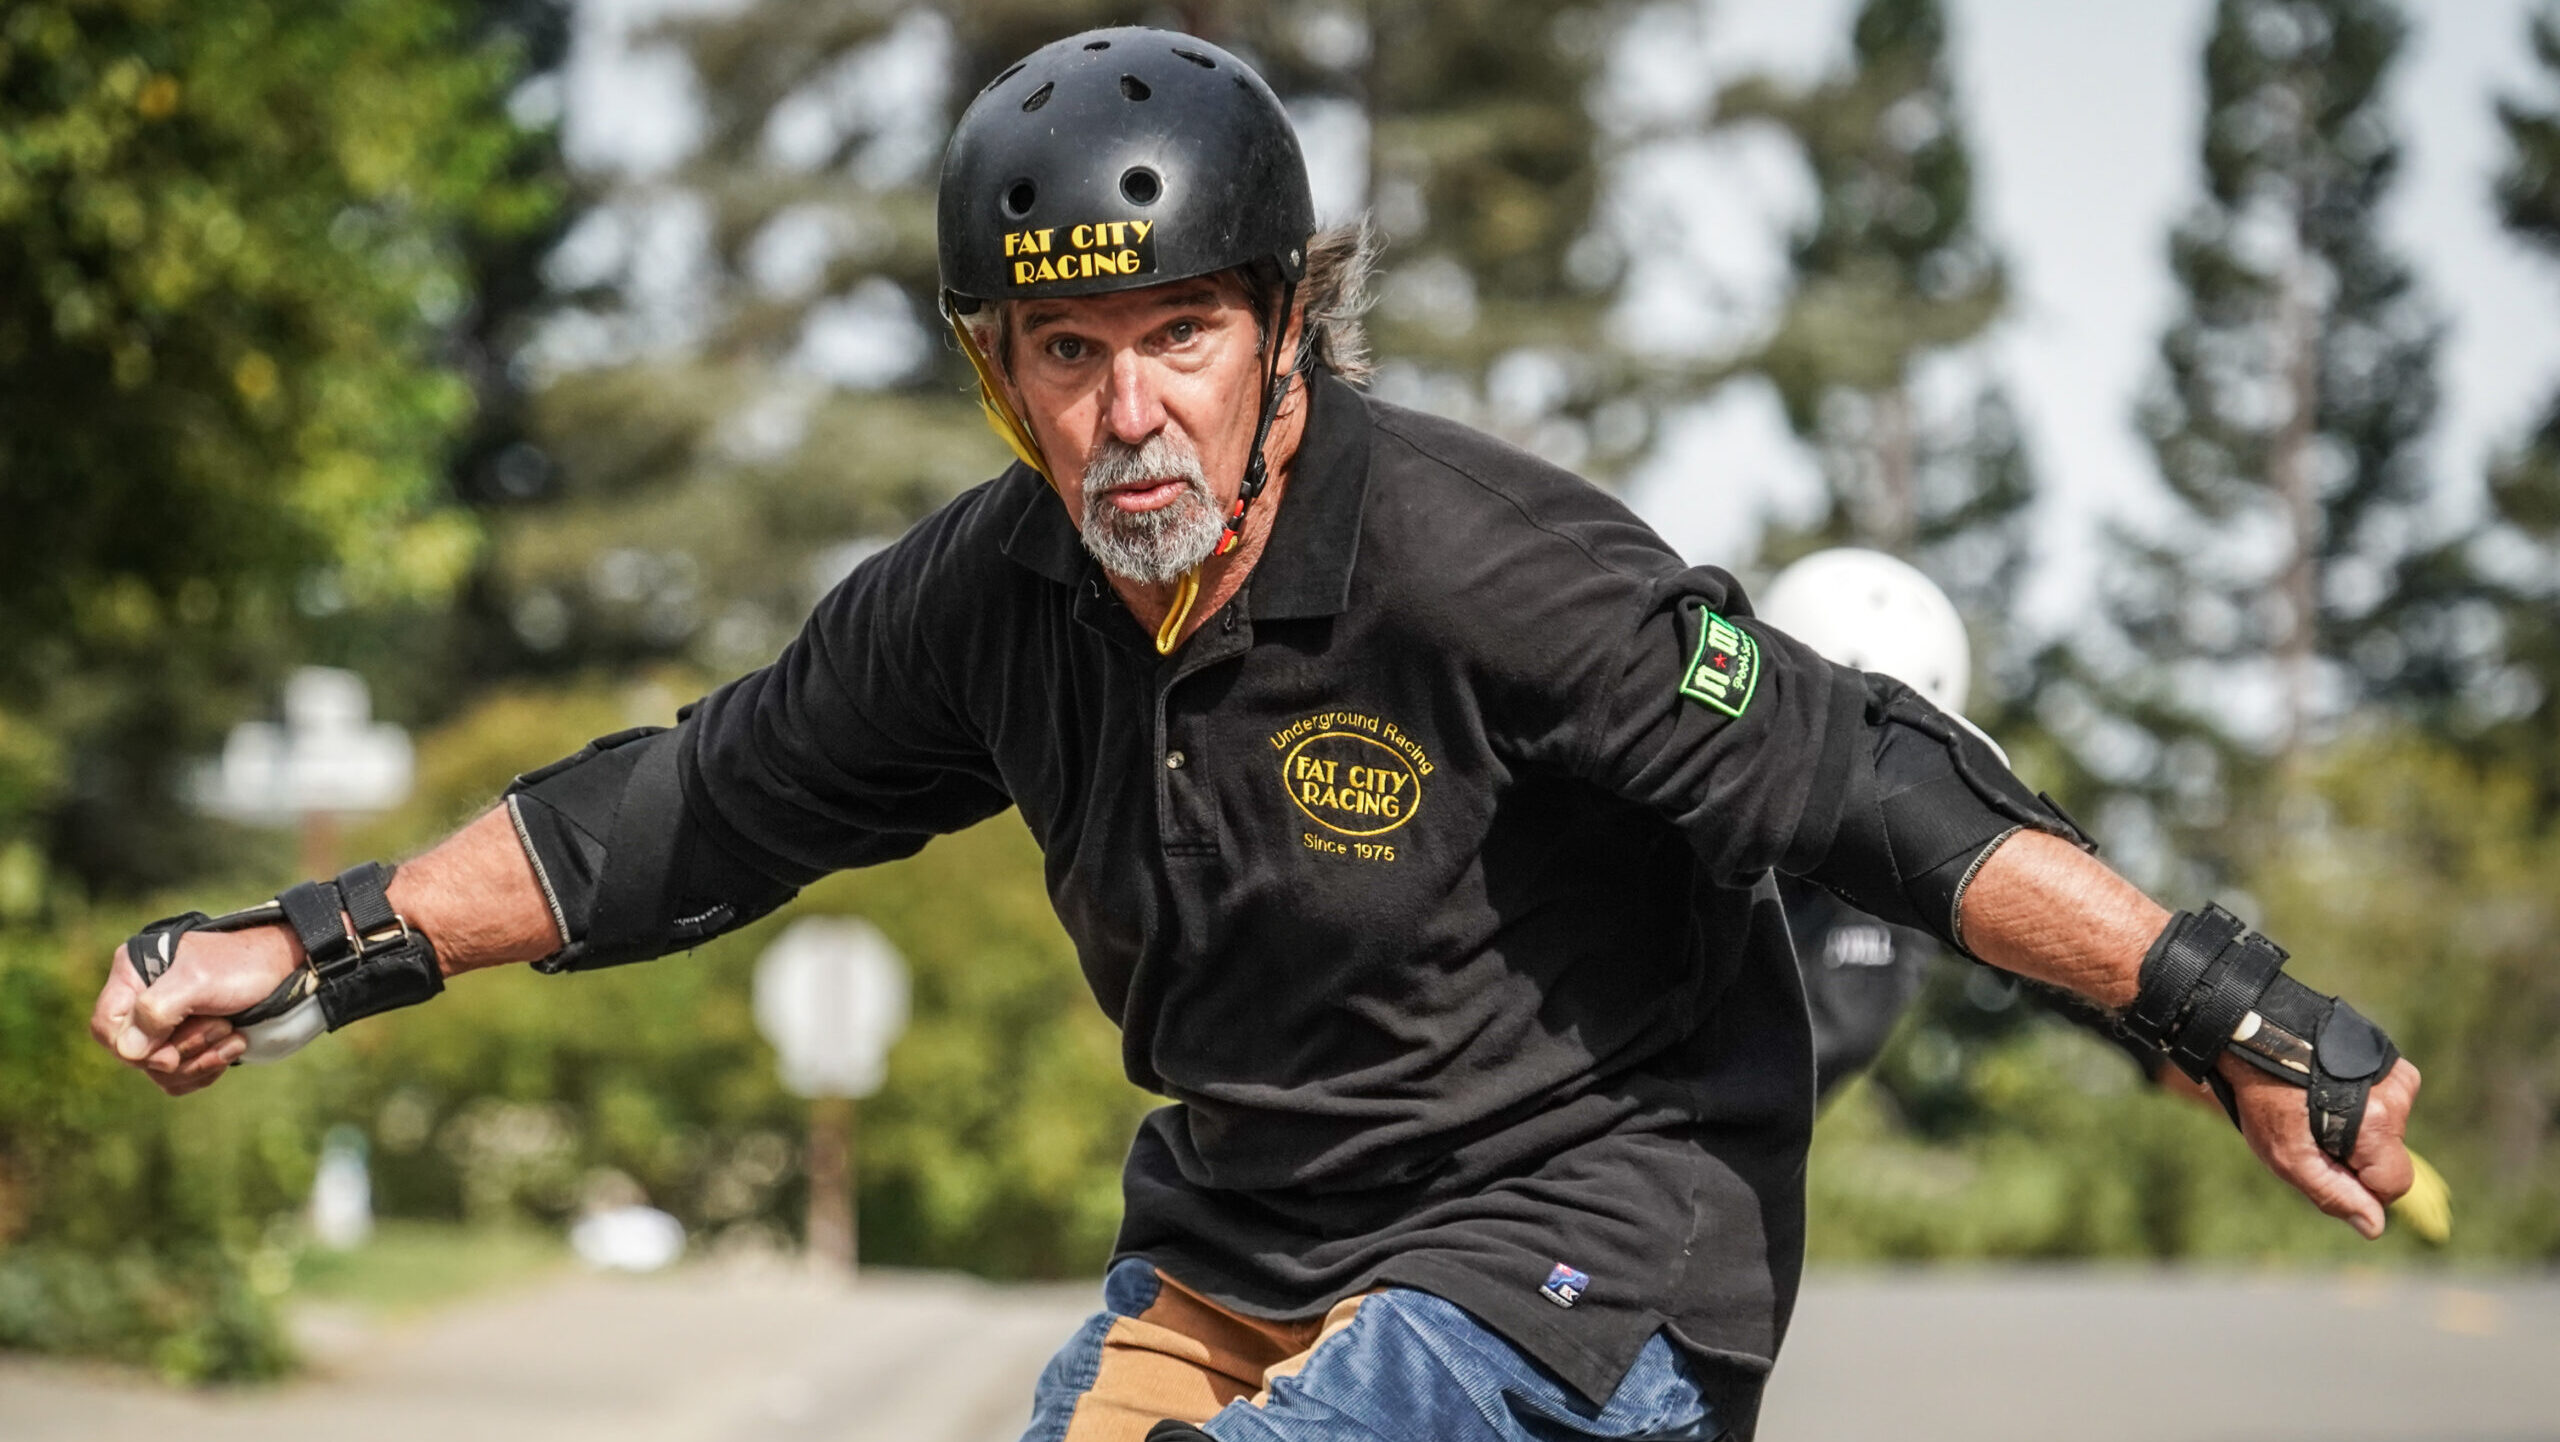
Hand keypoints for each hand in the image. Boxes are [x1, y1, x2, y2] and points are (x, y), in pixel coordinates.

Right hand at [89, 926, 302, 1096]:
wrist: (287, 969)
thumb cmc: (244, 967)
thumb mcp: (199, 982)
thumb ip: (157, 1011)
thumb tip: (129, 1051)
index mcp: (134, 975)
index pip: (106, 1027)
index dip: (134, 1047)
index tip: (170, 1049)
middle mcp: (143, 1001)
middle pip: (136, 1056)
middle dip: (183, 1051)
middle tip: (221, 1026)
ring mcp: (165, 1024)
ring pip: (161, 1070)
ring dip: (201, 1060)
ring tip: (232, 1034)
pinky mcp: (187, 1042)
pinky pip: (180, 1078)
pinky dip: (207, 1068)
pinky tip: (233, 1046)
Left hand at [2224, 1052, 2421, 1239]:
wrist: (2253, 1034)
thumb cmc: (2265, 1098)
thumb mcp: (2288, 1156)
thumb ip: (2334, 1194)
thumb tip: (2374, 1227)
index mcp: (2377, 1122)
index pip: (2395, 1183)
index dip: (2359, 1185)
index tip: (2324, 1160)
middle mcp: (2398, 1095)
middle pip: (2388, 1155)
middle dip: (2353, 1154)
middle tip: (2310, 1128)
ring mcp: (2397, 1073)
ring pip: (2386, 1128)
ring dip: (2354, 1126)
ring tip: (2313, 1104)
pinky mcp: (2390, 1058)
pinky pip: (2385, 1101)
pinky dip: (2360, 1102)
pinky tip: (2326, 1088)